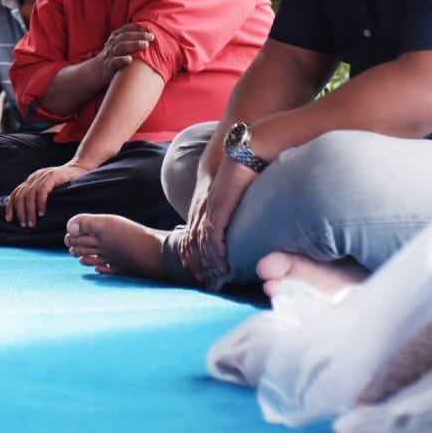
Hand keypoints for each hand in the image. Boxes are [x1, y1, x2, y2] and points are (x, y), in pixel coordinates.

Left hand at [5, 161, 91, 227]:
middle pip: (20, 195)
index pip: (16, 193)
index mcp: (31, 181)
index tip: (9, 220)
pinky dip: (40, 203)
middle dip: (20, 212)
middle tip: (24, 225)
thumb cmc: (65, 184)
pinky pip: (42, 190)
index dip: (10, 207)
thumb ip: (38, 198)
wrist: (79, 169)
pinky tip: (42, 213)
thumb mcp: (48, 191)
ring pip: (29, 194)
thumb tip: (28, 215)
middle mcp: (34, 177)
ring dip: (29, 210)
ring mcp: (43, 175)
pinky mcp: (53, 176)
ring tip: (32, 223)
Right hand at [95, 24, 152, 83]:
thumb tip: (152, 34)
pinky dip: (121, 60)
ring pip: (121, 47)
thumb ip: (131, 38)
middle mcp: (113, 43)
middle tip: (152, 37)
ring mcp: (110, 54)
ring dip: (134, 44)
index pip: (127, 28)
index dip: (138, 27)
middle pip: (126, 36)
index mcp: (116, 37)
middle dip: (139, 35)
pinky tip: (129, 59)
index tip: (150, 29)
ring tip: (145, 44)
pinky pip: (114, 62)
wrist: (97, 70)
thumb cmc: (115, 56)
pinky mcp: (109, 66)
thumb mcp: (120, 44)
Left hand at [181, 162, 255, 284]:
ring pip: (203, 240)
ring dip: (210, 259)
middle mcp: (202, 209)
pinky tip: (225, 258)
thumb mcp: (229, 193)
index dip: (191, 253)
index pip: (191, 235)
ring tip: (219, 273)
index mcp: (203, 207)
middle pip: (193, 242)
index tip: (196, 269)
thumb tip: (235, 218)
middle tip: (204, 279)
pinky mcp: (219, 206)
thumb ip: (228, 207)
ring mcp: (210, 208)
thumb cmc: (238, 172)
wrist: (240, 154)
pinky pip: (215, 231)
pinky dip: (218, 247)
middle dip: (197, 262)